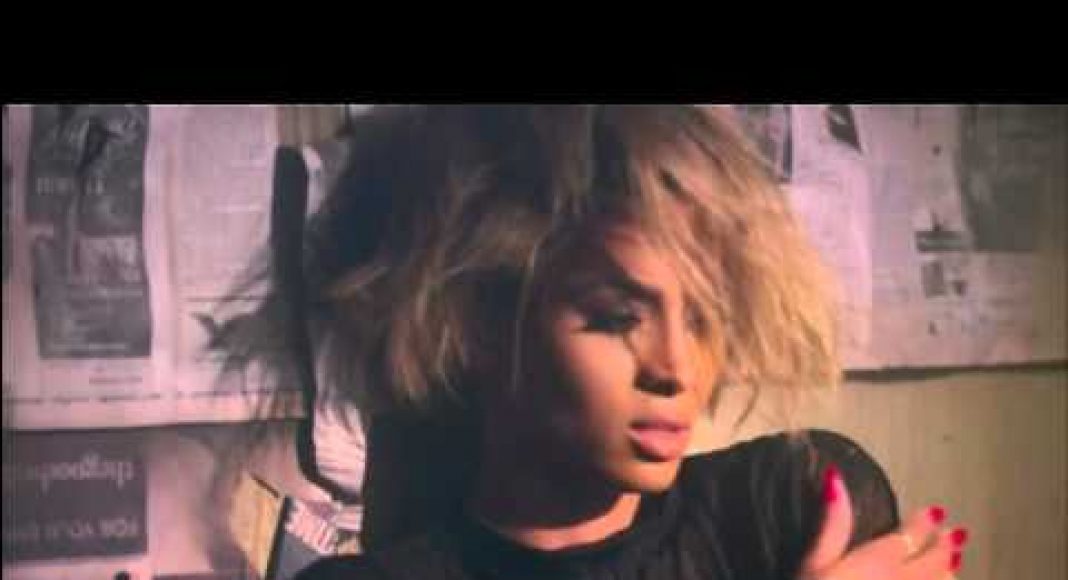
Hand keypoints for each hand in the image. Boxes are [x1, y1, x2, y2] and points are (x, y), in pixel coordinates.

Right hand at [800, 465, 968, 579]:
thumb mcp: (813, 562)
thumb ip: (832, 523)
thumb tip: (834, 478)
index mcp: (879, 562)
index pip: (908, 535)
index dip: (923, 522)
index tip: (935, 512)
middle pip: (933, 561)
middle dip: (944, 544)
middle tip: (956, 534)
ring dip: (948, 572)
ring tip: (954, 564)